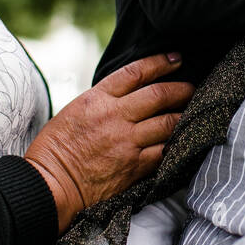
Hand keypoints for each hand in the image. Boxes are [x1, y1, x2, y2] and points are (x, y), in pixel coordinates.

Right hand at [24, 54, 193, 230]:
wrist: (52, 185)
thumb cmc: (56, 149)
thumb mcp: (74, 111)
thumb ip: (103, 100)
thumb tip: (128, 95)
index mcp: (97, 99)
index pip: (136, 72)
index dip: (160, 63)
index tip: (176, 59)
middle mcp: (115, 117)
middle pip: (159, 95)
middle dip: (181, 89)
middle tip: (192, 88)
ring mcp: (127, 142)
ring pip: (168, 123)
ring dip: (184, 116)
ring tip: (192, 113)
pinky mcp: (134, 167)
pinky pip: (164, 151)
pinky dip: (175, 145)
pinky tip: (181, 141)